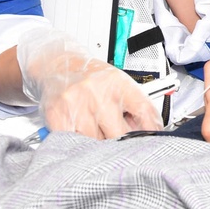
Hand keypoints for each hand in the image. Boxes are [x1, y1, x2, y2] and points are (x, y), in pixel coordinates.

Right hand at [17, 30, 160, 137]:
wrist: (60, 65)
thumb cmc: (93, 78)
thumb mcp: (119, 84)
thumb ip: (135, 106)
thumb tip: (147, 133)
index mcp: (119, 83)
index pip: (143, 110)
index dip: (151, 129)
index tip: (152, 138)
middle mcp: (98, 92)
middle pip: (118, 133)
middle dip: (121, 140)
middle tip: (119, 137)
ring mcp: (76, 104)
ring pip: (95, 142)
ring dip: (98, 142)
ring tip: (97, 129)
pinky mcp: (57, 116)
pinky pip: (73, 142)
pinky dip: (79, 143)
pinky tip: (81, 131)